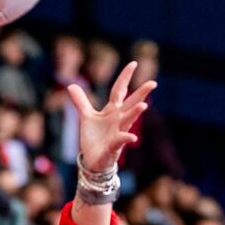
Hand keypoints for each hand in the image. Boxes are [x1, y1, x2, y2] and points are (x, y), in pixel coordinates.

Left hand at [67, 61, 155, 176]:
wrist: (93, 160)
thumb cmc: (94, 138)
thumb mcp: (86, 117)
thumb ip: (81, 102)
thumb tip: (71, 85)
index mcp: (112, 111)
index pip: (119, 90)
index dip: (125, 77)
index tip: (133, 63)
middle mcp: (118, 119)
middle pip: (130, 103)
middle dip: (141, 93)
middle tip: (153, 83)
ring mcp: (117, 132)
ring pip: (128, 121)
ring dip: (134, 113)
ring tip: (143, 106)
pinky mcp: (114, 146)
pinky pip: (121, 141)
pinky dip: (126, 138)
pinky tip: (132, 137)